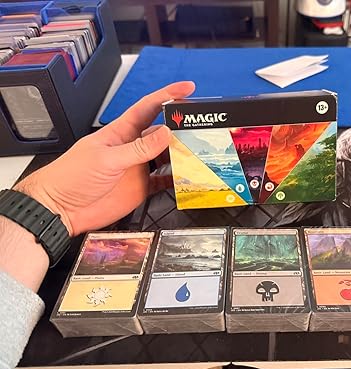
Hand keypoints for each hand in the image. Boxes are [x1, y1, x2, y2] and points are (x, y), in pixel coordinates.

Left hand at [14, 81, 194, 235]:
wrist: (60, 209)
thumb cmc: (72, 177)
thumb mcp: (107, 159)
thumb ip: (138, 148)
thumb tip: (165, 133)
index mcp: (121, 133)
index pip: (148, 108)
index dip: (168, 96)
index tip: (187, 89)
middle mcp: (132, 148)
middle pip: (162, 132)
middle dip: (181, 127)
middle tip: (202, 127)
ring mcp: (137, 168)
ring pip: (167, 156)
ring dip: (182, 154)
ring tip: (200, 152)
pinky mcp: (140, 188)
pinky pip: (164, 181)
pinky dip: (177, 180)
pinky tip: (188, 178)